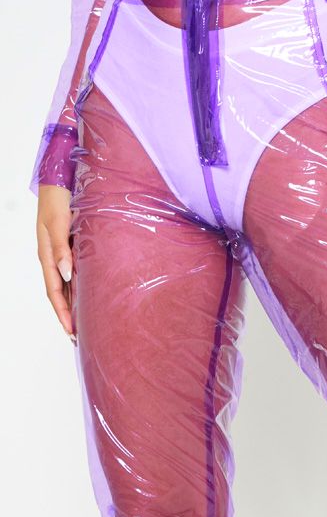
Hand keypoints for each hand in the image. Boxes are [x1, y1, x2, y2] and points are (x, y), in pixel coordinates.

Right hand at [37, 184, 75, 341]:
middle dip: (68, 315)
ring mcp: (62, 254)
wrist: (60, 180)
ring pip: (67, 286)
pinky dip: (80, 288)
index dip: (62, 313)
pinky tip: (90, 295)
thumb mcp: (58, 222)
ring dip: (74, 304)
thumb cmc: (57, 199)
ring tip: (86, 322)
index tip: (71, 332)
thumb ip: (62, 248)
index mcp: (47, 256)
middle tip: (79, 337)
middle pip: (60, 294)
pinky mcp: (72, 247)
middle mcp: (54, 258)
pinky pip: (75, 273)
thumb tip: (66, 274)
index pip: (54, 292)